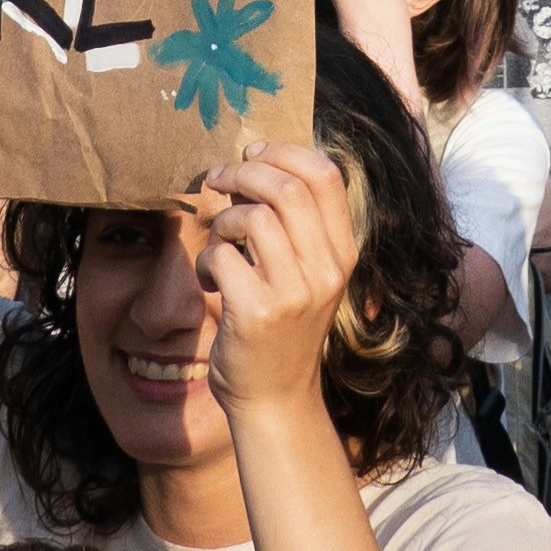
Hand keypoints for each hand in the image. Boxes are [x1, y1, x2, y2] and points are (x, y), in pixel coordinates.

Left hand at [194, 141, 362, 420]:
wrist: (275, 398)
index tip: (253, 153)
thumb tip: (254, 164)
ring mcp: (295, 294)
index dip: (284, 151)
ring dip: (224, 220)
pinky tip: (209, 279)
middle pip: (287, 189)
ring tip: (219, 243)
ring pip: (254, 217)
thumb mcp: (307, 274)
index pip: (326, 176)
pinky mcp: (258, 313)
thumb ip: (294, 225)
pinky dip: (206, 259)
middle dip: (244, 172)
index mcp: (343, 253)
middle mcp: (327, 271)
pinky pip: (222, 256)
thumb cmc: (283, 328)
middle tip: (218, 179)